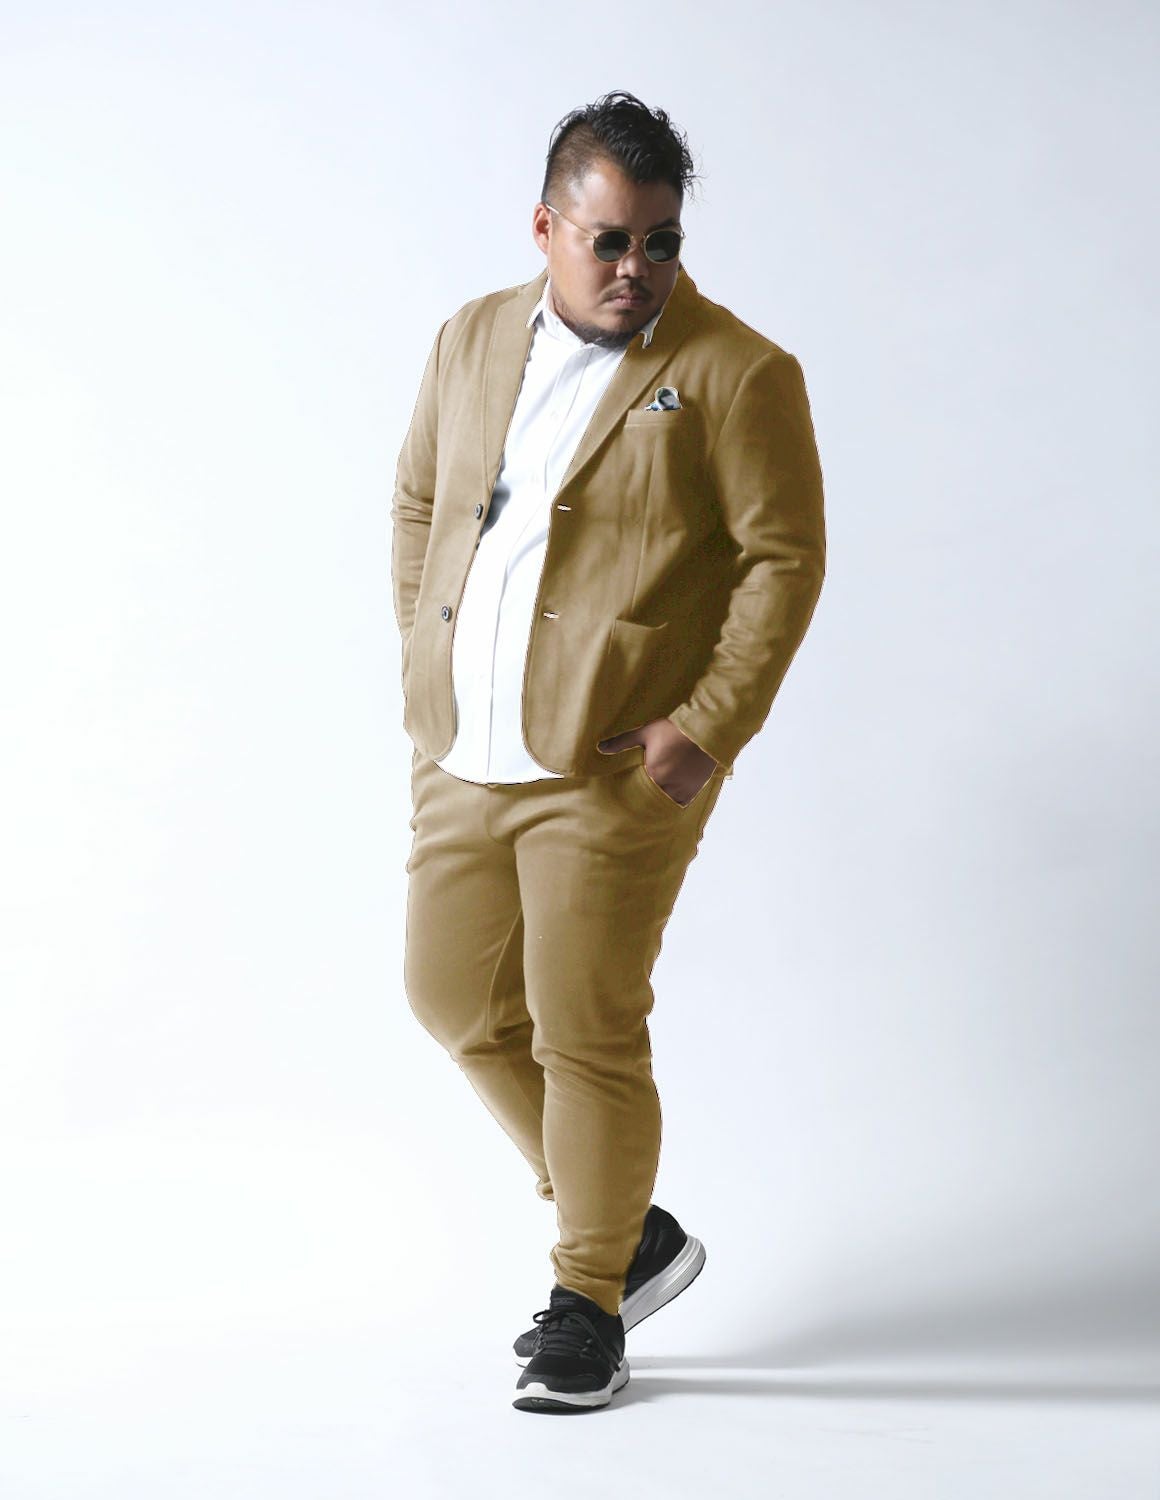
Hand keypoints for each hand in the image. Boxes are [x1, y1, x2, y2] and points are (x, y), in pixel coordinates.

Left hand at [597, 718, 718, 805]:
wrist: (705, 729)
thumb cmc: (674, 729)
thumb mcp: (645, 733)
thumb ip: (621, 742)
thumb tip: (600, 747)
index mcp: (653, 774)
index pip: (639, 792)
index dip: (634, 795)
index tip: (627, 800)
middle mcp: (668, 785)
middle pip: (653, 800)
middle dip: (647, 800)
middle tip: (639, 803)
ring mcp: (683, 788)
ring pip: (668, 803)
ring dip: (661, 801)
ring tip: (654, 800)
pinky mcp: (695, 788)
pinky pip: (682, 801)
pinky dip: (676, 800)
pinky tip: (670, 797)